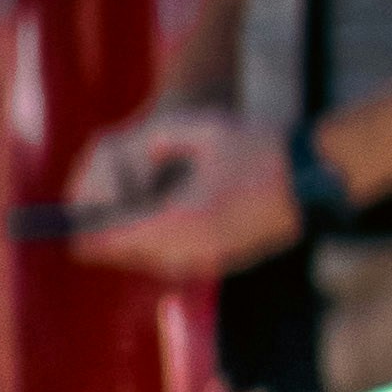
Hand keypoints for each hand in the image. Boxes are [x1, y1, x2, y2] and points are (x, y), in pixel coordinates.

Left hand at [52, 107, 300, 280]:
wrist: (315, 173)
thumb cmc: (261, 148)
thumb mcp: (205, 130)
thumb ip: (165, 138)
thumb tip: (146, 153)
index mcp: (184, 215)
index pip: (126, 235)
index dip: (97, 237)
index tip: (76, 239)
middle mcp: (198, 243)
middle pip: (143, 254)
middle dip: (116, 246)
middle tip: (91, 239)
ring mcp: (220, 254)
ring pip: (166, 261)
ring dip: (143, 250)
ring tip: (125, 237)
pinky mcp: (236, 255)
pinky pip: (191, 260)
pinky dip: (170, 251)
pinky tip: (168, 235)